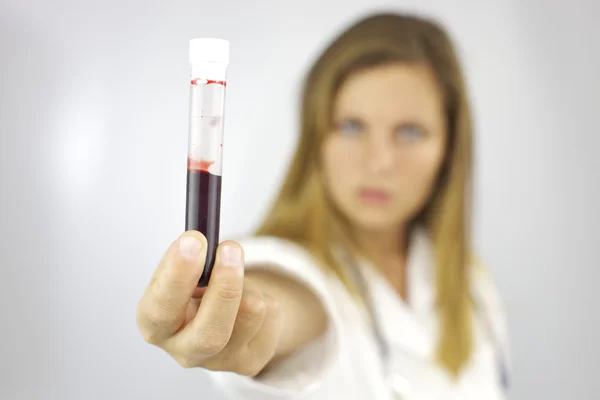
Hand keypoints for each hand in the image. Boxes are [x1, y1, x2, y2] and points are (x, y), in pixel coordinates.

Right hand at [136, 231, 281, 376]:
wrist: (224, 313)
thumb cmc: (196, 287)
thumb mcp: (185, 271)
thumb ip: (190, 260)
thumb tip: (200, 240)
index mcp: (155, 324)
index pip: (160, 308)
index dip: (177, 274)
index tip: (194, 240)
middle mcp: (183, 350)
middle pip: (209, 334)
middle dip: (225, 288)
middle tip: (231, 249)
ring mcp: (219, 362)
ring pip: (249, 315)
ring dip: (250, 283)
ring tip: (239, 276)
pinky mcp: (249, 362)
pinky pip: (271, 317)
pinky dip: (266, 295)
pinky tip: (250, 299)